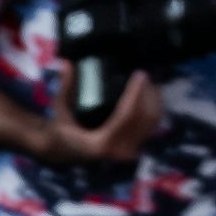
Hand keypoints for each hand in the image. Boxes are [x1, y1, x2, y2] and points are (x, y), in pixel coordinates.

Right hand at [40, 64, 161, 163]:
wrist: (64, 151)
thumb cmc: (63, 130)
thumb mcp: (61, 109)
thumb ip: (65, 87)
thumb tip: (66, 64)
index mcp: (101, 144)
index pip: (126, 115)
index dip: (136, 92)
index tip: (139, 74)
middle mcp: (117, 151)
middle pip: (144, 117)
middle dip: (148, 93)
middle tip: (145, 75)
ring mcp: (127, 152)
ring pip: (151, 122)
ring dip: (154, 100)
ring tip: (149, 82)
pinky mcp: (133, 148)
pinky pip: (151, 128)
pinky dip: (155, 110)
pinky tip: (152, 95)